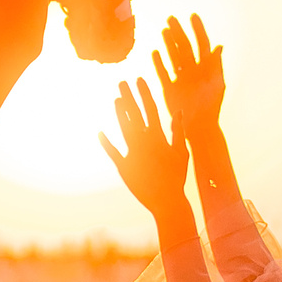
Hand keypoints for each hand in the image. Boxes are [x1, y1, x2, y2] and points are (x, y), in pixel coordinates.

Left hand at [99, 76, 188, 216]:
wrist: (167, 201)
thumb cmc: (176, 177)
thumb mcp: (182, 153)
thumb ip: (178, 131)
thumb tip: (178, 111)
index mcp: (159, 137)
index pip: (150, 109)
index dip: (144, 93)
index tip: (139, 79)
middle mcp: (144, 142)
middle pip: (134, 114)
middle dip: (128, 96)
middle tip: (121, 82)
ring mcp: (133, 154)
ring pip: (124, 128)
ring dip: (119, 113)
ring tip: (115, 99)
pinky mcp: (124, 167)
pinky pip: (112, 152)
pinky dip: (105, 142)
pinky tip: (99, 132)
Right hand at [152, 13, 223, 146]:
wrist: (199, 127)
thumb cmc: (211, 108)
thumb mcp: (216, 85)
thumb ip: (216, 65)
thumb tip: (219, 46)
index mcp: (207, 68)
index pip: (202, 44)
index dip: (198, 30)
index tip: (192, 16)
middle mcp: (193, 71)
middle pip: (185, 47)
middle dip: (179, 32)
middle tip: (171, 18)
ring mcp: (181, 79)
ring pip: (174, 57)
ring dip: (168, 44)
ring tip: (164, 30)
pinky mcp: (170, 89)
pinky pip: (163, 73)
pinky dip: (159, 63)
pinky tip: (154, 52)